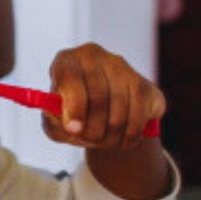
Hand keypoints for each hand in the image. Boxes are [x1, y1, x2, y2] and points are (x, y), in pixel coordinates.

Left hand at [41, 43, 166, 152]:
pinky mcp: (146, 85)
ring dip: (111, 137)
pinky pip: (141, 116)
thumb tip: (73, 125)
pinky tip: (123, 138)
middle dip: (93, 130)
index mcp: (67, 61)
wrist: (100, 117)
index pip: (71, 77)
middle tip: (90, 141)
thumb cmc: (71, 116)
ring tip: (104, 142)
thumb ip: (55, 123)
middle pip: (98, 97)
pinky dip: (131, 135)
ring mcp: (123, 68)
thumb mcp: (54, 122)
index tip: (74, 130)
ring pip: (120, 112)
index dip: (74, 106)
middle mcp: (95, 57)